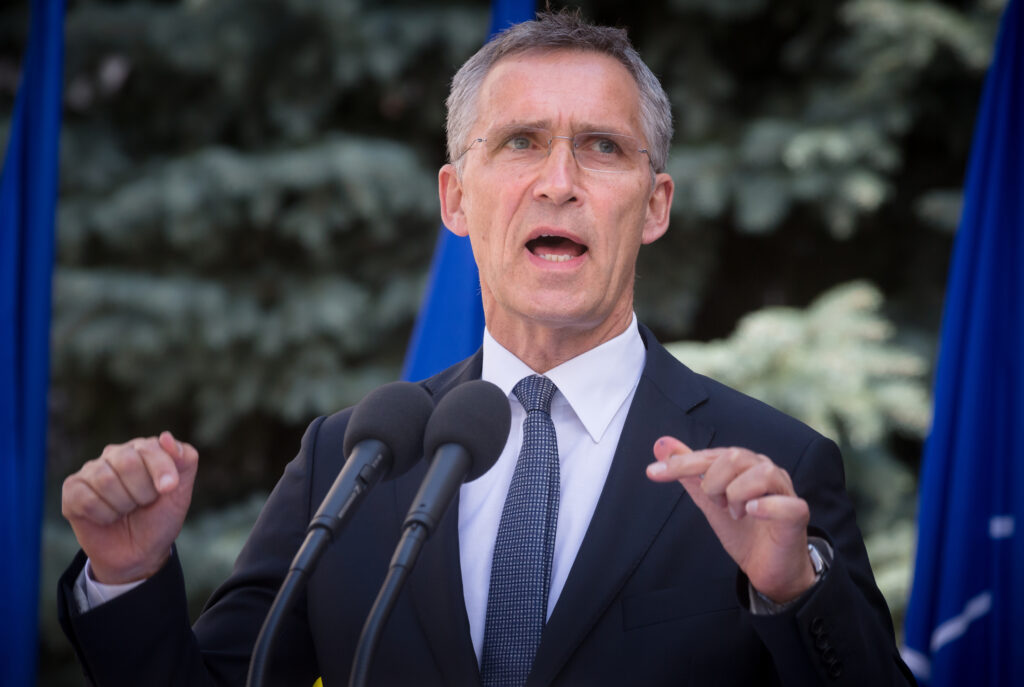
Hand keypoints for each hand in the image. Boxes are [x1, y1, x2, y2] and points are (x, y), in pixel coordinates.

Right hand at [61, 431, 197, 583]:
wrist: (140, 553)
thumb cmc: (160, 517)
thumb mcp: (181, 490)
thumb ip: (184, 459)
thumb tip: (165, 437)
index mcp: (143, 449)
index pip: (149, 447)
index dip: (161, 470)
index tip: (168, 489)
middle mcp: (115, 454)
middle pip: (126, 462)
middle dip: (142, 491)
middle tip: (144, 504)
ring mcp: (91, 471)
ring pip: (105, 480)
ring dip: (123, 505)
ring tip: (126, 511)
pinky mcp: (72, 490)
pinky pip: (86, 499)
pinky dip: (104, 515)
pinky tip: (108, 518)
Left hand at [647, 436, 815, 603]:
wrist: (767, 567)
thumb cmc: (742, 530)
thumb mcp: (708, 501)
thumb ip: (688, 473)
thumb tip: (661, 445)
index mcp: (744, 464)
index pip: (710, 455)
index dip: (681, 463)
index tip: (652, 473)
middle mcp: (766, 470)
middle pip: (734, 457)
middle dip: (714, 483)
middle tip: (716, 505)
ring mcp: (784, 491)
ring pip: (760, 473)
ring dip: (737, 495)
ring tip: (736, 514)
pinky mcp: (797, 514)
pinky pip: (786, 504)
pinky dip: (765, 507)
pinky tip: (751, 513)